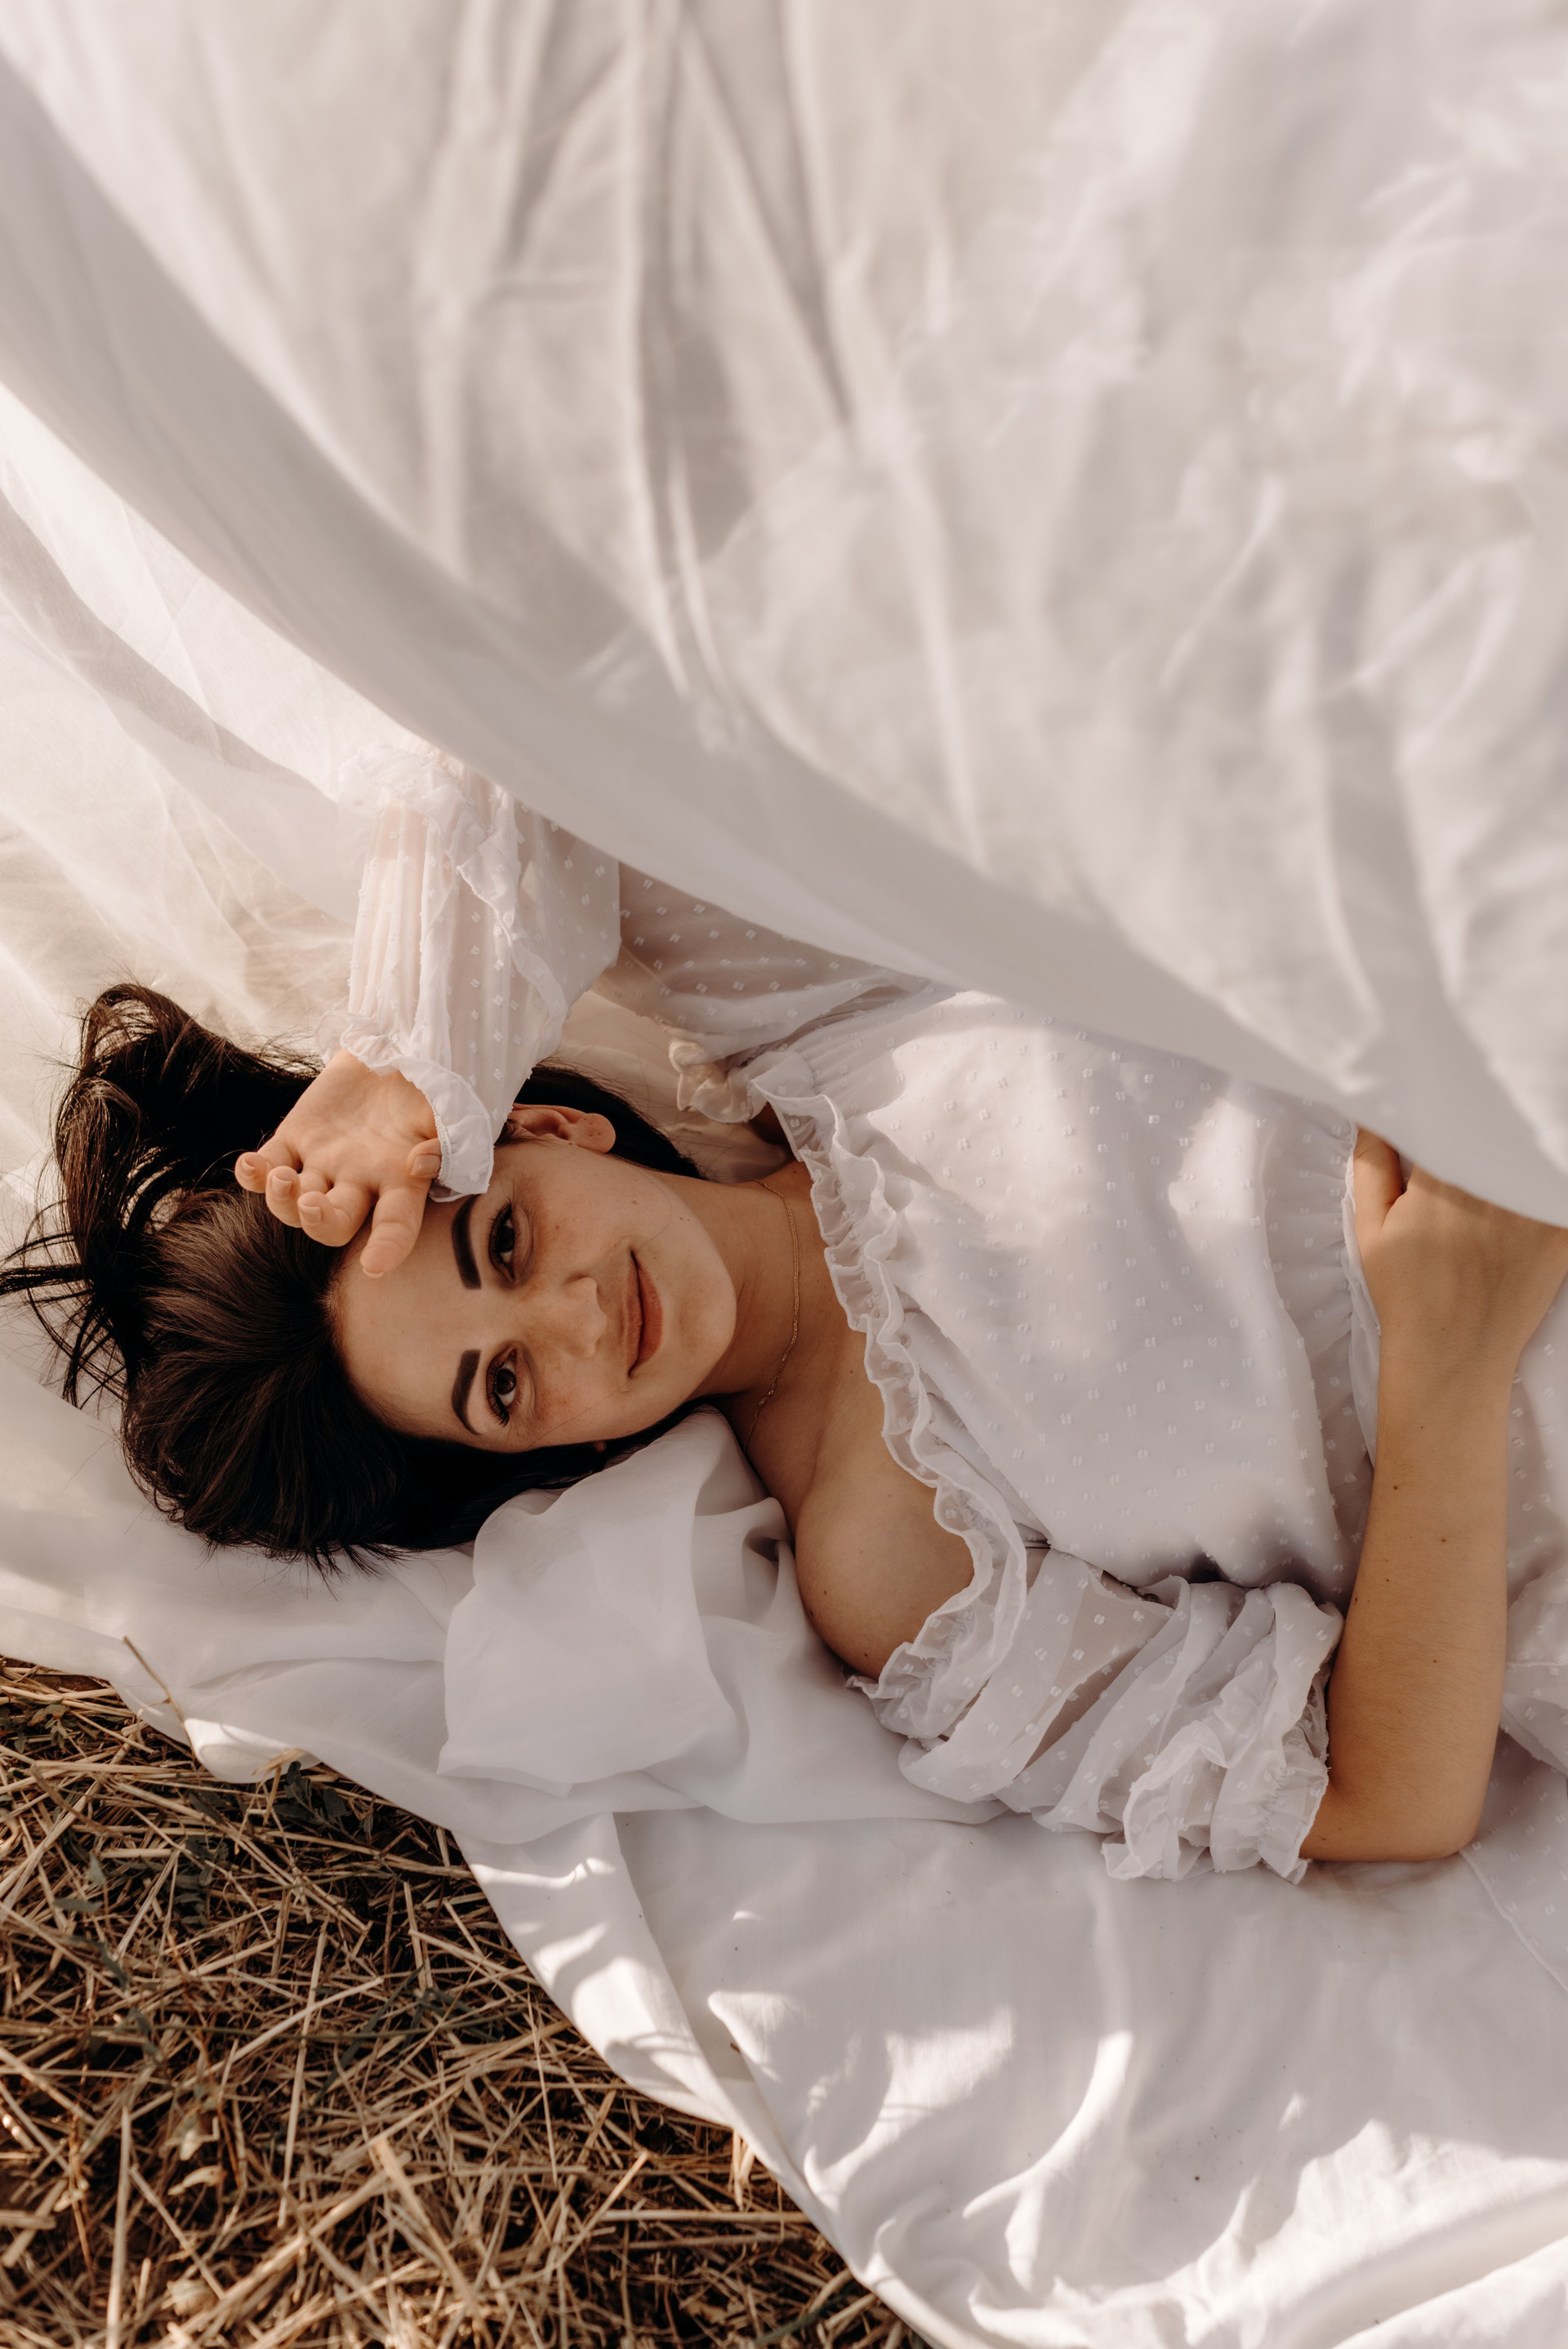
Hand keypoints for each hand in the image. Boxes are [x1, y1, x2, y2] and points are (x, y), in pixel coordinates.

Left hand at [235, 1051, 443, 1277]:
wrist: (392, 1051)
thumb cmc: (426, 1086)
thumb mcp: (446, 1108)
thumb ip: (440, 1139)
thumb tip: (418, 1164)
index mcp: (400, 1183)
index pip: (396, 1226)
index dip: (388, 1248)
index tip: (373, 1266)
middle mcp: (359, 1184)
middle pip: (334, 1225)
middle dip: (320, 1222)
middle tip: (313, 1204)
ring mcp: (322, 1165)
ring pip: (293, 1205)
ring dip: (283, 1201)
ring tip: (283, 1177)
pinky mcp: (293, 1141)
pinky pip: (265, 1169)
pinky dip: (253, 1174)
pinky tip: (247, 1165)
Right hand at [1353, 1131, 1567, 1385]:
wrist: (1454, 1355)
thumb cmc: (1405, 1292)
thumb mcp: (1372, 1227)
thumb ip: (1371, 1163)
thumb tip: (1374, 1114)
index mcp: (1443, 1180)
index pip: (1452, 1115)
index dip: (1446, 1106)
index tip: (1439, 1107)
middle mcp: (1494, 1189)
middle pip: (1496, 1131)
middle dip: (1482, 1126)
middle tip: (1466, 1131)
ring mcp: (1535, 1212)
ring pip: (1529, 1157)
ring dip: (1516, 1150)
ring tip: (1496, 1164)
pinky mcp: (1562, 1236)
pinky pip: (1552, 1193)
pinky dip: (1544, 1184)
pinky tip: (1528, 1186)